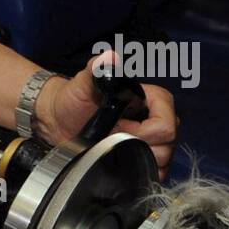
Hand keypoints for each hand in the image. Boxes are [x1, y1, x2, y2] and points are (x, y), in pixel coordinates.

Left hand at [40, 51, 178, 180]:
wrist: (60, 121)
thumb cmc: (73, 98)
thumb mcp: (82, 83)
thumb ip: (96, 68)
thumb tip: (110, 57)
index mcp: (150, 98)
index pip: (167, 122)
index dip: (145, 130)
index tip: (119, 127)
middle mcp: (156, 118)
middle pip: (168, 143)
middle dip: (139, 145)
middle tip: (112, 137)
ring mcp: (153, 140)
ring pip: (164, 159)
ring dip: (138, 158)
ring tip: (113, 146)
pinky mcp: (145, 158)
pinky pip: (157, 172)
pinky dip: (141, 171)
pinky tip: (120, 161)